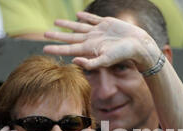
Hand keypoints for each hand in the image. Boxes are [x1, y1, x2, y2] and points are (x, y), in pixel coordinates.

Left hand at [43, 11, 159, 71]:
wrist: (138, 45)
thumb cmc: (123, 54)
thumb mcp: (106, 60)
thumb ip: (90, 63)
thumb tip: (74, 61)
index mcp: (90, 48)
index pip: (69, 48)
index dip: (56, 48)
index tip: (44, 48)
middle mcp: (92, 40)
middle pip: (70, 37)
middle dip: (57, 36)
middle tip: (44, 34)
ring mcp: (98, 31)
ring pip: (79, 26)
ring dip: (67, 25)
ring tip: (56, 22)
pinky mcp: (106, 24)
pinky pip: (92, 19)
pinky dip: (85, 17)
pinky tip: (78, 15)